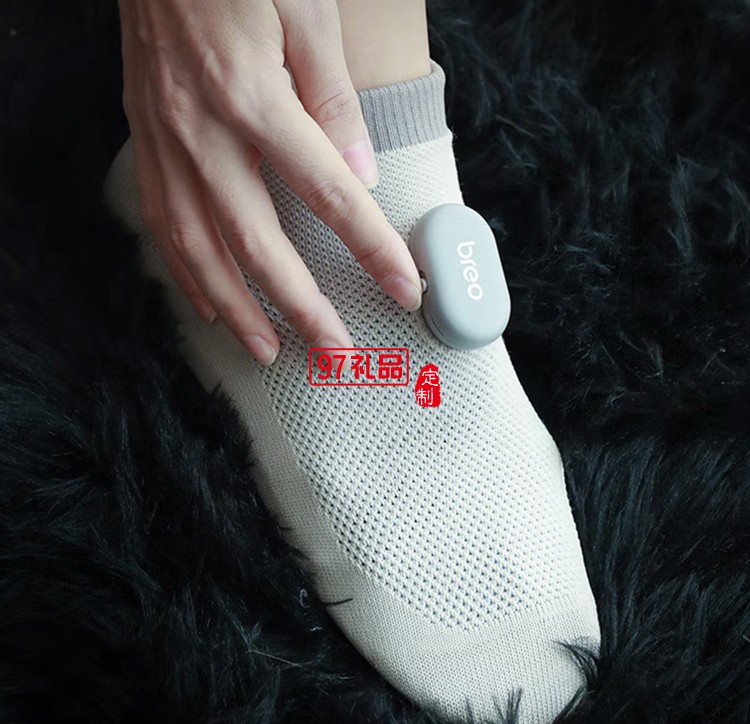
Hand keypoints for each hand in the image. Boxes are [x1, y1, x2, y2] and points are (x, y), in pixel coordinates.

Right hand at [117, 0, 422, 364]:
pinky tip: (212, 304)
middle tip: (335, 351)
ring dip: (238, 309)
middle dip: (301, 306)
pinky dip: (188, 273)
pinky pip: (163, 222)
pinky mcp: (147, 140)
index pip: (328, 194)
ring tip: (269, 351)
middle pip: (258, 242)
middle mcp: (202, 131)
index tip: (404, 289)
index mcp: (253, 97)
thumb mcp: (306, 13)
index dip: (370, 248)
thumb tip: (361, 175)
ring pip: (200, 248)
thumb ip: (334, 100)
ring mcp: (166, 141)